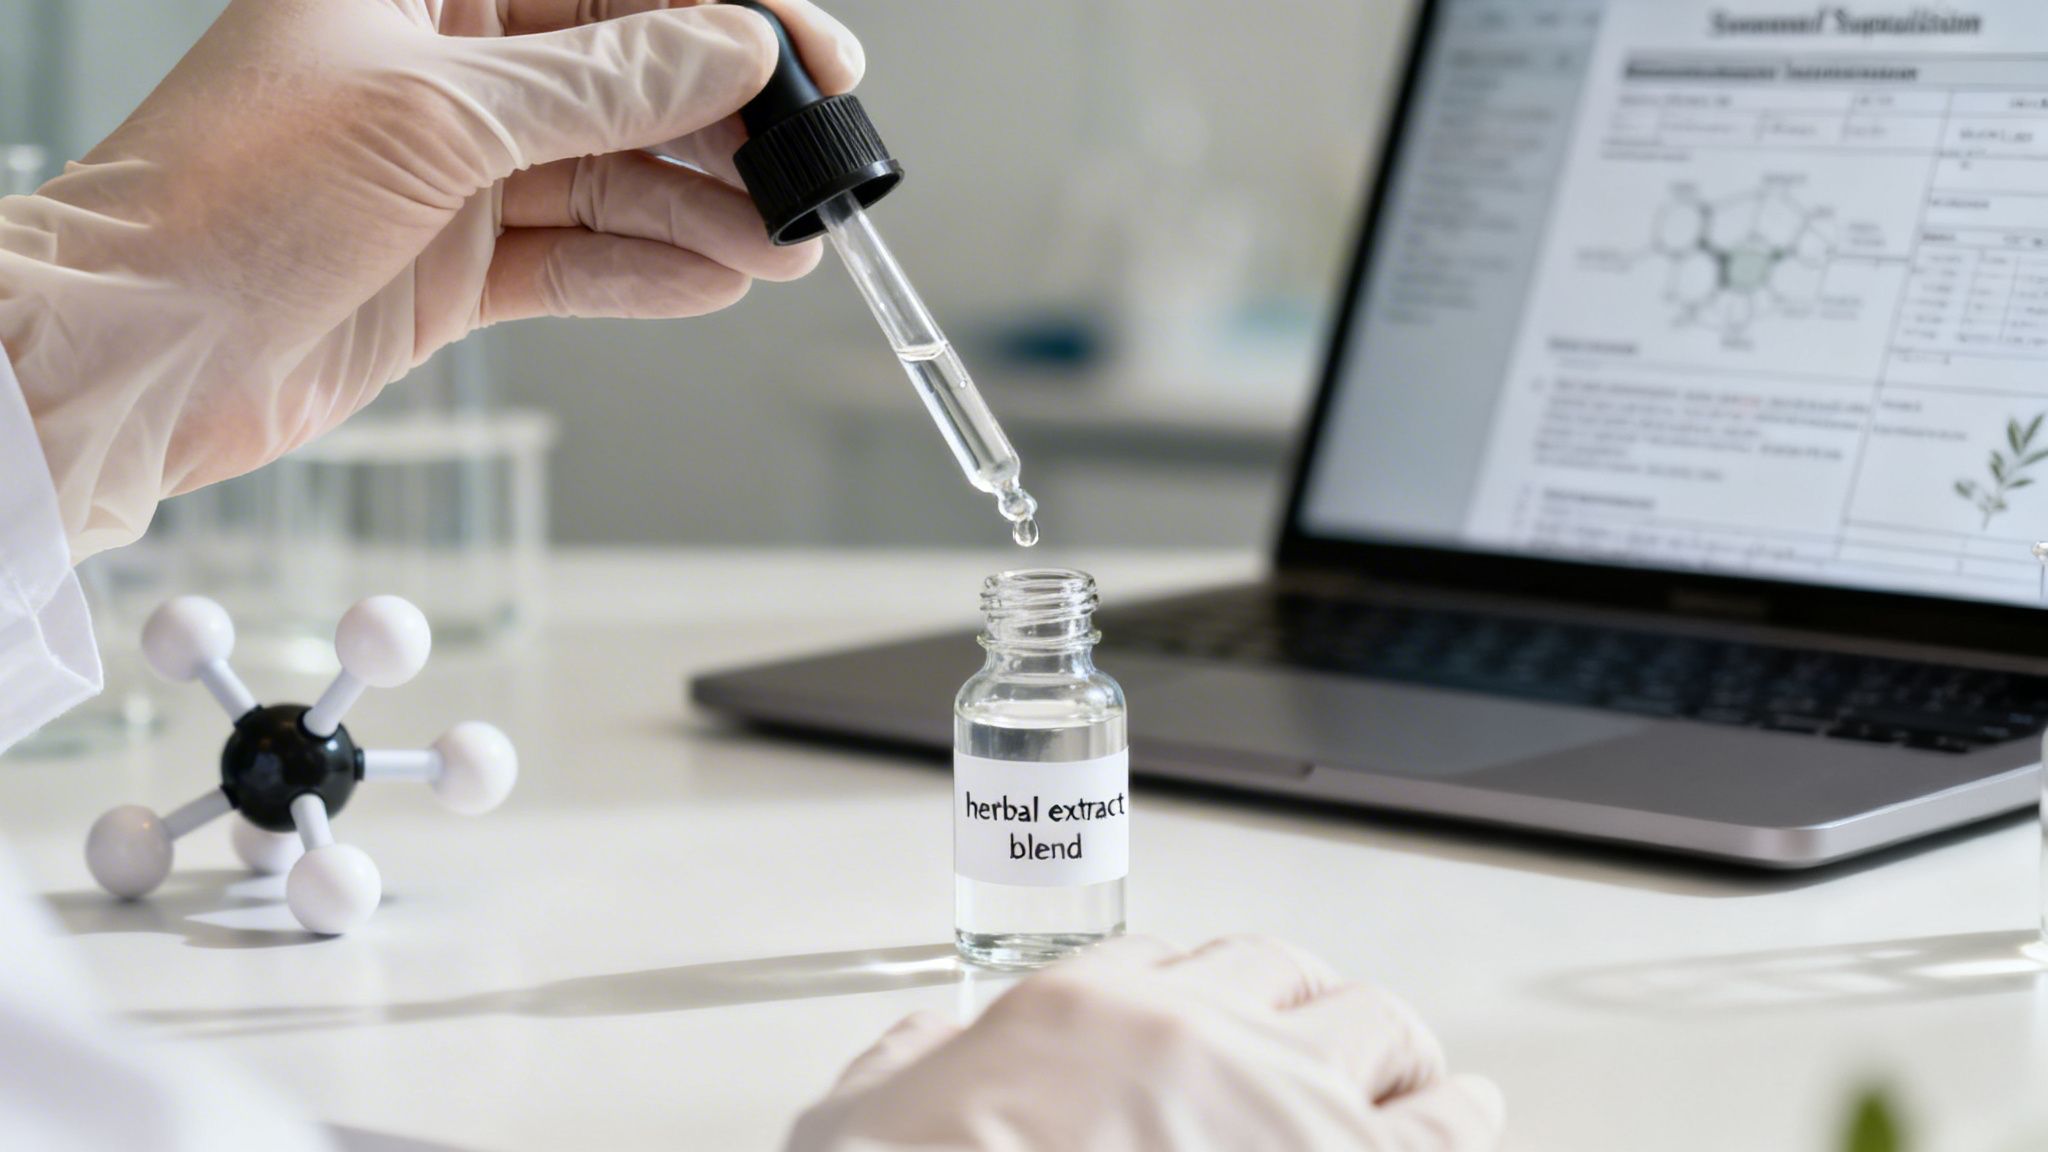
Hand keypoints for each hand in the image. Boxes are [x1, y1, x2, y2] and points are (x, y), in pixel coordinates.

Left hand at [0, 0, 861, 558]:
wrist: (141, 356)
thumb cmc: (229, 200)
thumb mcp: (436, 115)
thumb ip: (600, 86)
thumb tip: (730, 54)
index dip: (719, 18)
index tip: (807, 57)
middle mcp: (442, 69)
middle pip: (625, 81)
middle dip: (726, 129)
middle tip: (812, 170)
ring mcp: (452, 172)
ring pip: (614, 178)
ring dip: (705, 213)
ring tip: (787, 245)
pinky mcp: (456, 268)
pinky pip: (579, 259)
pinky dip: (648, 273)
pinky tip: (715, 281)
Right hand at [788, 935, 1503, 1150]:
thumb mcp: (859, 1122)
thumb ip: (905, 1069)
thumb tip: (920, 1050)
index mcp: (1080, 1013)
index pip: (1168, 961)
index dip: (1205, 988)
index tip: (1220, 1010)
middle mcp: (1190, 1036)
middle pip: (1282, 978)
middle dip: (1307, 1008)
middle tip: (1325, 1040)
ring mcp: (1279, 1105)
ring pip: (1373, 1029)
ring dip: (1394, 1053)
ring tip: (1417, 1075)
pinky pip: (1442, 1125)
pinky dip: (1460, 1116)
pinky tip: (1470, 1114)